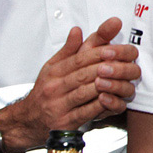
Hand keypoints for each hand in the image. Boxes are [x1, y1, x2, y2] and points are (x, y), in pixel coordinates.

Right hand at [0, 19, 137, 151]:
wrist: (27, 121)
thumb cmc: (44, 92)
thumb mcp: (51, 68)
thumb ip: (68, 50)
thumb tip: (77, 30)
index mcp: (54, 72)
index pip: (78, 59)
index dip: (98, 52)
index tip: (115, 48)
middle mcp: (54, 87)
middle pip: (83, 74)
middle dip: (106, 67)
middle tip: (125, 62)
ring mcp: (58, 106)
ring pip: (84, 92)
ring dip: (105, 85)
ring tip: (122, 79)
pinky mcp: (64, 123)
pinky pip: (84, 113)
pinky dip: (99, 106)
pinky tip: (111, 99)